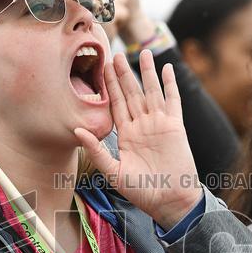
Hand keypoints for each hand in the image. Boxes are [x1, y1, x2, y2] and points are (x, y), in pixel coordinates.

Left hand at [76, 51, 201, 229]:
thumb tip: (77, 131)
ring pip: (151, 92)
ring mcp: (159, 124)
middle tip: (116, 54)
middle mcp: (141, 126)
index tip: (101, 67)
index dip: (109, 86)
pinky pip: (172, 101)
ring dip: (147, 72)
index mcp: (126, 135)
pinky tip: (166, 69)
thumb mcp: (113, 172)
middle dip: (124, 74)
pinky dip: (170, 85)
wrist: (169, 200)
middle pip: (131, 93)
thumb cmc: (140, 191)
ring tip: (142, 52)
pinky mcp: (175, 127)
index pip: (116, 104)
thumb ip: (96, 151)